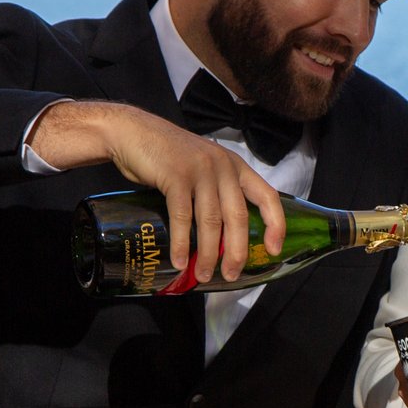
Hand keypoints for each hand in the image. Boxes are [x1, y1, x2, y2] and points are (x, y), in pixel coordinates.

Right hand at [27, 100, 284, 281]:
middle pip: (238, 216)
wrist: (133, 132)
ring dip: (209, 253)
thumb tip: (223, 240)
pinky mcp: (176, 176)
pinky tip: (180, 261)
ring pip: (211, 221)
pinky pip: (183, 217)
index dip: (275, 225)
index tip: (274, 250)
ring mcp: (200, 170)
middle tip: (231, 275)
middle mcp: (223, 166)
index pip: (267, 196)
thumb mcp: (203, 168)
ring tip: (204, 275)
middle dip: (236, 251)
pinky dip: (183, 243)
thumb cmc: (167, 157)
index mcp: (235, 166)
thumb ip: (216, 193)